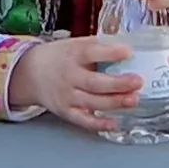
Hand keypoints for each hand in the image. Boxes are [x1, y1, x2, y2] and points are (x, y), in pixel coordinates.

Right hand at [12, 35, 142, 132]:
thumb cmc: (60, 57)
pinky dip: (100, 123)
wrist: (30, 73)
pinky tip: (116, 122)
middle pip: (95, 82)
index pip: (91, 52)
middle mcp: (69, 76)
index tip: (129, 52)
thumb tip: (130, 45)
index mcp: (72, 54)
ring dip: (115, 102)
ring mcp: (67, 96)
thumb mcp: (74, 44)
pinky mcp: (66, 112)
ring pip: (93, 102)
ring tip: (134, 100)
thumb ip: (98, 45)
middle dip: (118, 83)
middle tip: (138, 81)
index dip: (111, 53)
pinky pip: (84, 120)